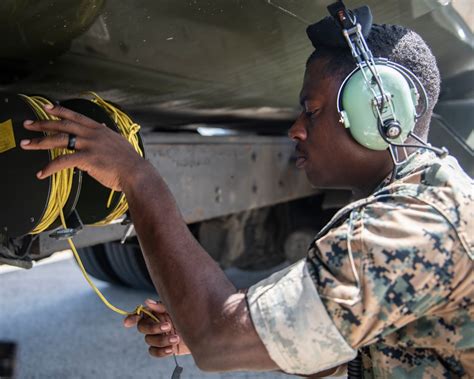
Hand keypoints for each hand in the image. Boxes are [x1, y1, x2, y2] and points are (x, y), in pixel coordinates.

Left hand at [20, 104, 145, 190]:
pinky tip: (42, 173)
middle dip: (43, 124)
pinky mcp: (87, 159)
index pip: (76, 117)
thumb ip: (106, 134)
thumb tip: (101, 126)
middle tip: (28, 124)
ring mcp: (89, 145)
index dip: (60, 111)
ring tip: (27, 144)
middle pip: (63, 125)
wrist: (136, 172)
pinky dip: (50, 167)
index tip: (47, 107)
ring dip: (40, 142)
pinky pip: (63, 161)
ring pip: (59, 140)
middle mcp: (93, 135)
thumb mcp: (118, 142)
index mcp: (99, 130)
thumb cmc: (128, 161)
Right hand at [124, 299, 190, 357]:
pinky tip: (170, 349)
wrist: (205, 331)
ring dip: (161, 340)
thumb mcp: (177, 308)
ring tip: (176, 337)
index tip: (128, 323)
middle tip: (168, 326)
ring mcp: (160, 336)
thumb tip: (147, 302)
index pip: (141, 314)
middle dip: (154, 328)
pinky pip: (154, 351)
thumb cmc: (191, 315)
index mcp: (158, 312)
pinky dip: (160, 351)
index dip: (132, 318)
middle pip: (143, 327)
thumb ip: (162, 307)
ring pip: (149, 340)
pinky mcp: (164, 348)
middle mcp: (156, 324)